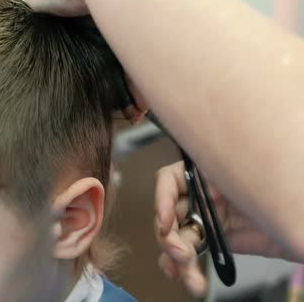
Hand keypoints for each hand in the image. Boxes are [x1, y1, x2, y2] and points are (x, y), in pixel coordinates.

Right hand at [154, 161, 291, 296]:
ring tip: (188, 276)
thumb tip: (195, 175)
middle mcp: (207, 193)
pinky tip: (192, 280)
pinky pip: (194, 255)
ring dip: (176, 260)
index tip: (166, 222)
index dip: (161, 199)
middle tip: (181, 254)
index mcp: (211, 171)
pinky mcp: (220, 241)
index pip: (171, 179)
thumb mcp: (259, 181)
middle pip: (170, 213)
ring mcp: (212, 218)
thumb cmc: (293, 197)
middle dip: (169, 237)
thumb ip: (227, 179)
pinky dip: (188, 270)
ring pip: (178, 239)